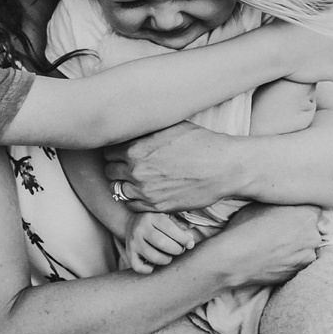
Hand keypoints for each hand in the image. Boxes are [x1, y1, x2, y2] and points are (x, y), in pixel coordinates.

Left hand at [105, 122, 241, 212]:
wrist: (224, 167)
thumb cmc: (201, 142)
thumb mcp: (170, 127)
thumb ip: (146, 131)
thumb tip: (130, 127)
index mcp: (136, 149)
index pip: (108, 152)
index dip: (116, 150)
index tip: (124, 151)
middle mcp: (136, 172)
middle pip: (110, 171)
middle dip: (118, 167)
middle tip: (131, 165)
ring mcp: (146, 192)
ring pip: (119, 190)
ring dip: (126, 184)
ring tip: (139, 179)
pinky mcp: (157, 207)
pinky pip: (133, 205)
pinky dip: (136, 199)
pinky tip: (147, 191)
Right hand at [126, 211, 202, 271]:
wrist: (130, 222)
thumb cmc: (155, 222)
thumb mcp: (166, 218)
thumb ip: (179, 227)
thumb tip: (190, 241)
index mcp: (151, 217)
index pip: (169, 228)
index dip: (183, 238)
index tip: (190, 244)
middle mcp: (140, 229)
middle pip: (162, 243)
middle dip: (176, 250)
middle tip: (180, 250)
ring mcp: (133, 242)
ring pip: (152, 256)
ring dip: (166, 260)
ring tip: (169, 257)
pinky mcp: (129, 253)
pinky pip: (139, 267)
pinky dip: (148, 269)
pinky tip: (154, 264)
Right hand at [192, 203, 327, 291]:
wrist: (233, 259)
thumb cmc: (245, 227)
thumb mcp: (264, 203)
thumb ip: (285, 202)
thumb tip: (290, 201)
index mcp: (308, 214)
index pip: (318, 209)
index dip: (305, 211)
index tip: (294, 214)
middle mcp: (313, 235)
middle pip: (315, 229)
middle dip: (303, 228)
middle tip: (282, 229)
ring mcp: (307, 256)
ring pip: (308, 247)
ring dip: (298, 246)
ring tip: (275, 245)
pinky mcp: (298, 273)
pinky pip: (298, 263)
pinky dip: (290, 260)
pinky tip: (273, 256)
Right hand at [268, 11, 332, 84]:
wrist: (275, 51)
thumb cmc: (281, 27)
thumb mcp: (297, 10)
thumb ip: (312, 6)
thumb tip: (316, 3)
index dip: (330, 20)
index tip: (319, 24)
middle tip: (317, 40)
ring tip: (320, 56)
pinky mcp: (331, 72)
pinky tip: (323, 71)